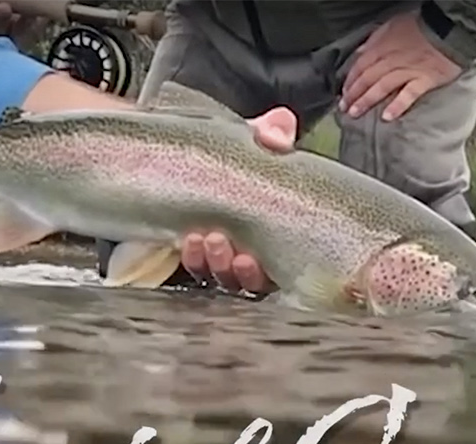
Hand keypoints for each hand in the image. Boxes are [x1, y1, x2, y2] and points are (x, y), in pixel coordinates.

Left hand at [179, 107, 297, 292]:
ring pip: (225, 278)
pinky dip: (195, 259)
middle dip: (244, 271)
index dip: (276, 270)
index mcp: (277, 232)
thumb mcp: (258, 139)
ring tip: (209, 239)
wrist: (196, 148)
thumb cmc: (238, 151)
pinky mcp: (196, 253)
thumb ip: (272, 134)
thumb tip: (277, 130)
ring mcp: (224, 256)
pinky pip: (197, 268)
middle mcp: (255, 251)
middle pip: (253, 280)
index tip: (261, 257)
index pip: (284, 264)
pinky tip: (191, 240)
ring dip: (218, 264)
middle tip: (234, 250)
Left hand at [340, 11, 461, 121]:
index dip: (350, 80)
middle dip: (354, 94)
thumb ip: (375, 39)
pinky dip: (397, 106)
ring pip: (382, 87)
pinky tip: (387, 117)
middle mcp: (392, 60)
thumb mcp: (392, 25)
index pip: (361, 65)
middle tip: (344, 108)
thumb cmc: (421, 25)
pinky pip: (409, 95)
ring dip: (367, 101)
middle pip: (368, 78)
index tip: (343, 93)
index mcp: (384, 46)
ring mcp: (409, 71)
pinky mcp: (425, 80)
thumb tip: (360, 52)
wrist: (449, 27)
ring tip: (355, 113)